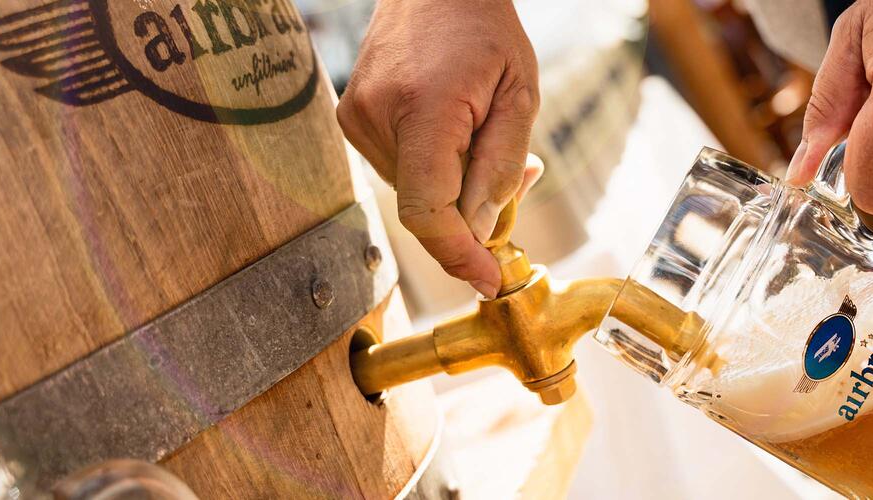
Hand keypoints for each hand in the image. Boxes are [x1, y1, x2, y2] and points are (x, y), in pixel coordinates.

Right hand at [338, 0, 541, 297]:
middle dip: (472, 213)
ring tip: (486, 135)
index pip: (428, 210)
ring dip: (453, 187)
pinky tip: (456, 130)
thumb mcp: (520, 95)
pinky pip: (398, 168)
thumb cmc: (485, 31)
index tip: (488, 281)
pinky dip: (432, 167)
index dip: (458, 254)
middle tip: (522, 178)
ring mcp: (356, 116)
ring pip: (412, 191)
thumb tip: (481, 232)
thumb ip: (500, 167)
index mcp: (421, 109)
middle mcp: (375, 117)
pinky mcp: (350, 117)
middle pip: (423, 206)